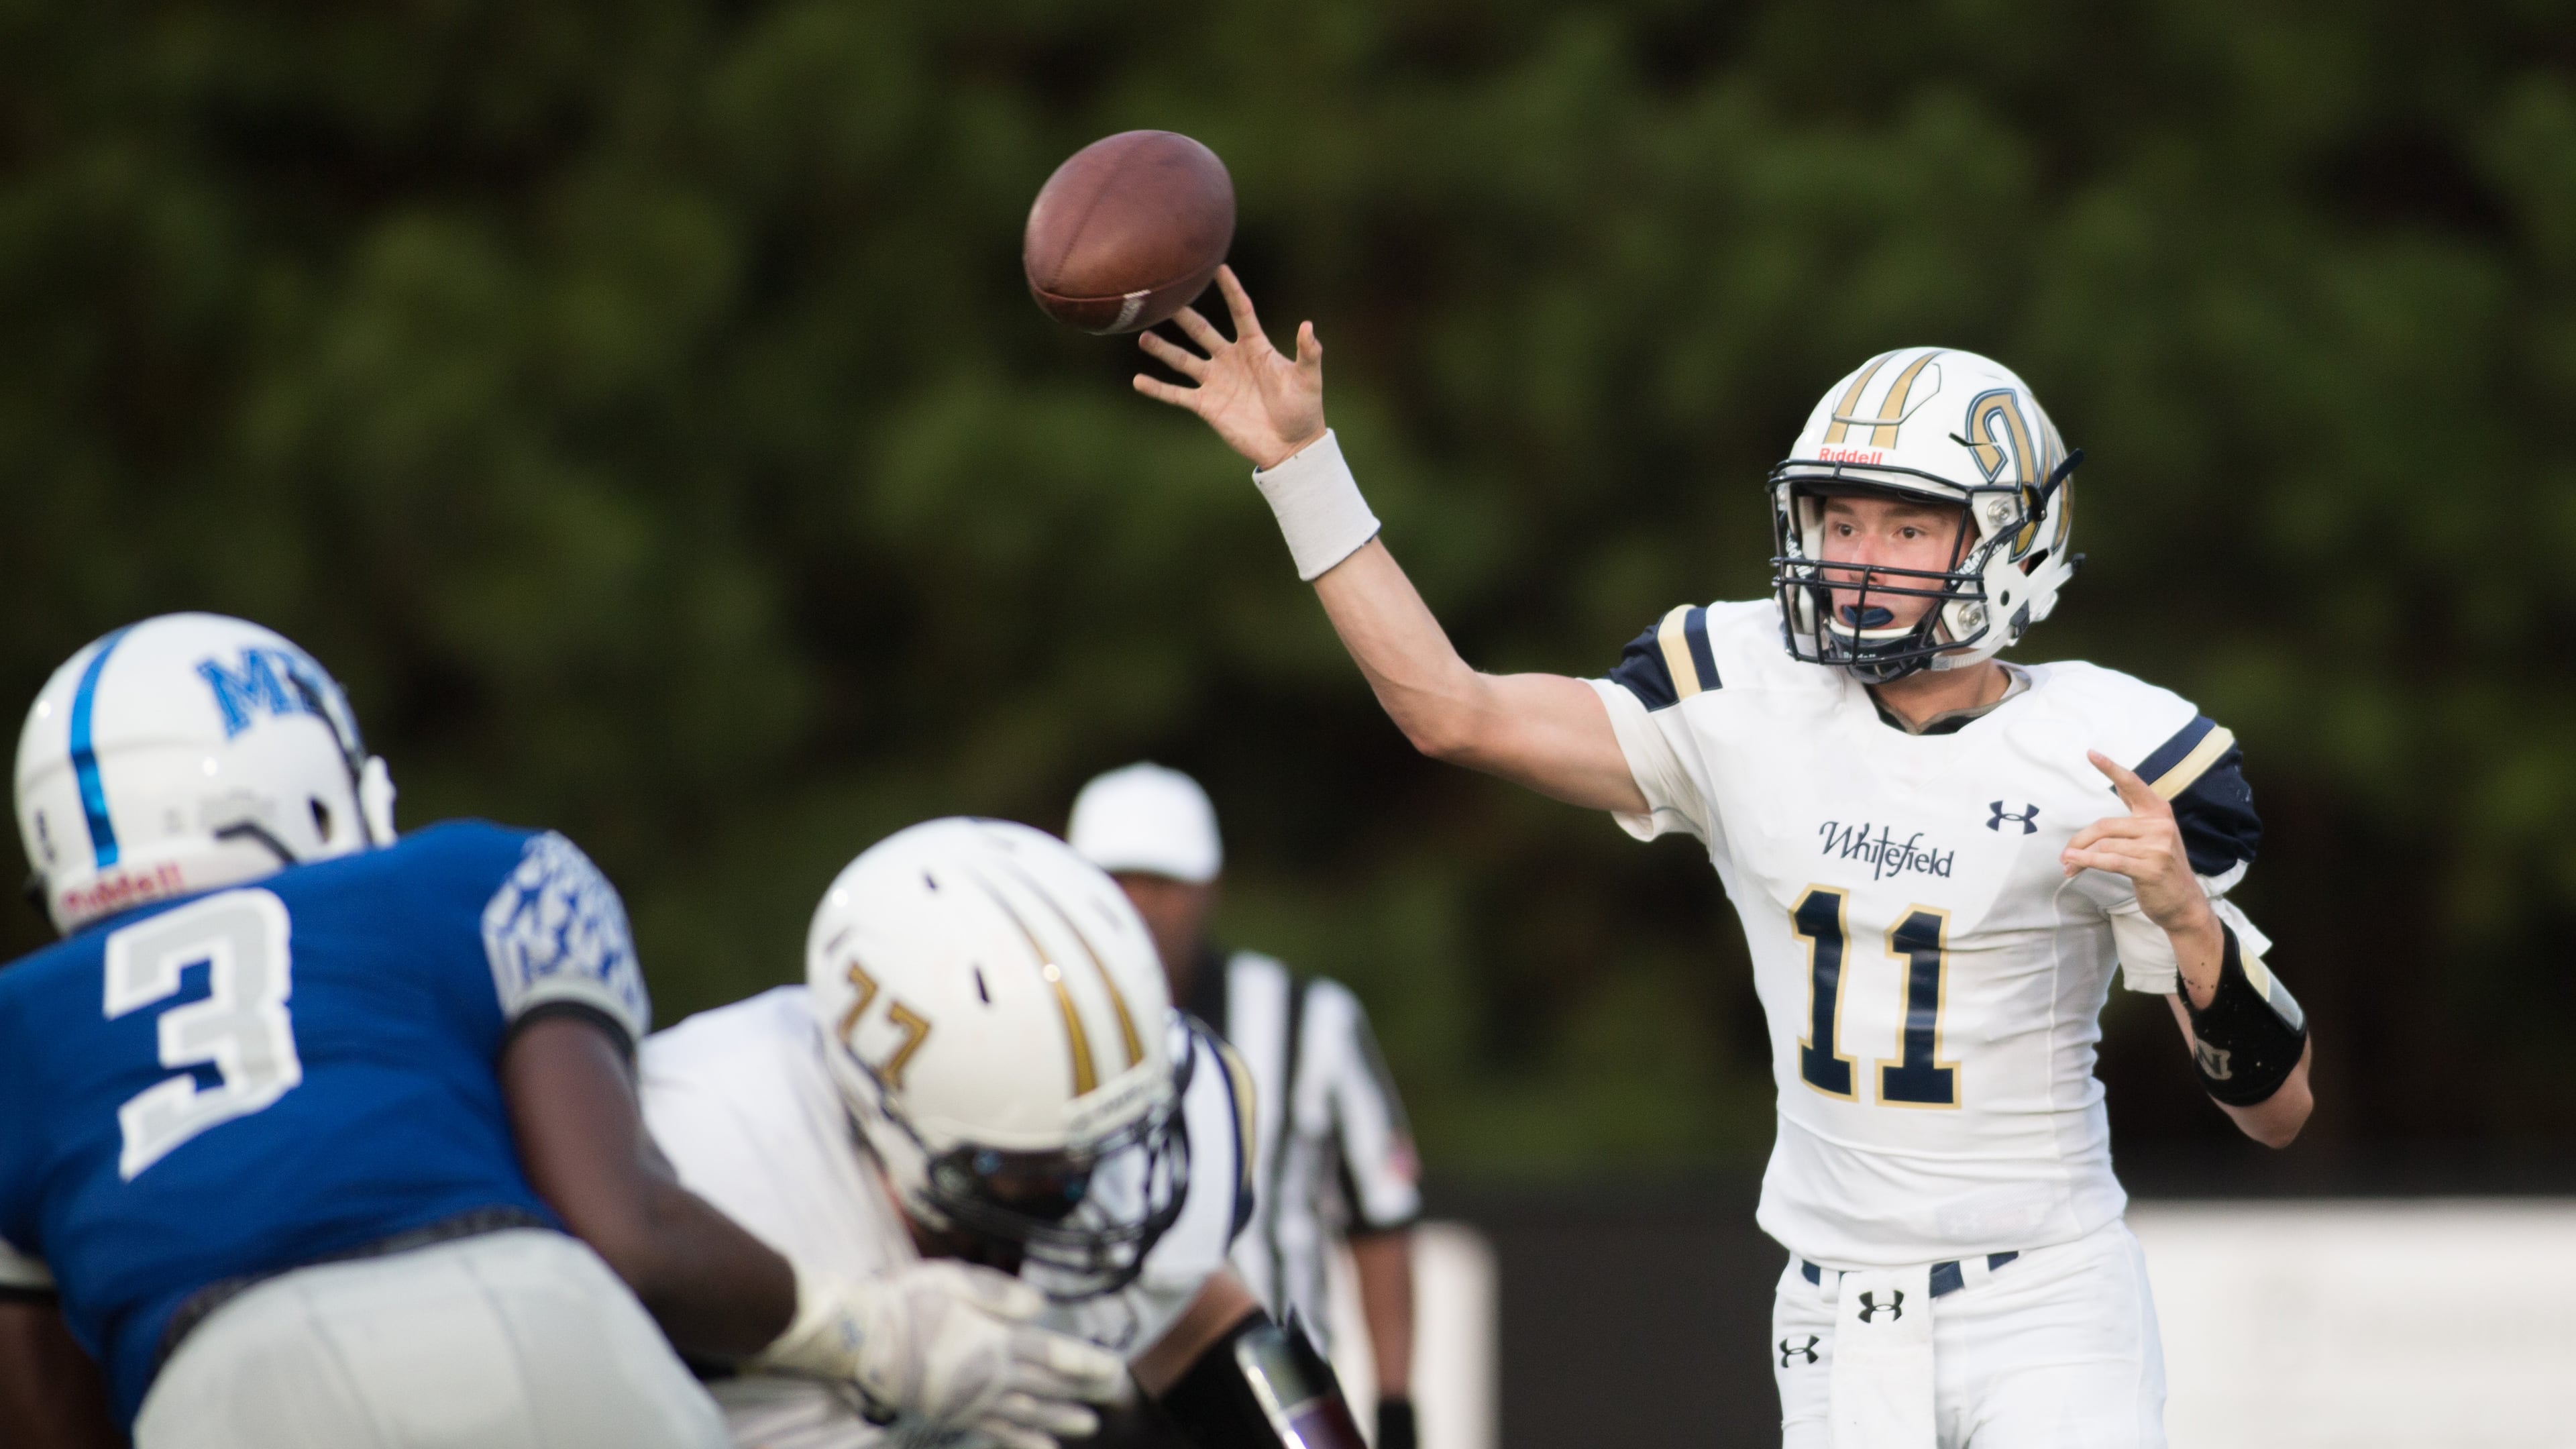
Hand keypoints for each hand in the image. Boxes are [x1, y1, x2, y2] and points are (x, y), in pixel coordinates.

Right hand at [760, 1261, 1125, 1448]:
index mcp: (995, 1341)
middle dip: (1084, 1391)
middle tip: (1117, 1396)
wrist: (857, 1340)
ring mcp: (972, 1401)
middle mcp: (990, 1378)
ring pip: (1027, 1414)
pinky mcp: (953, 1415)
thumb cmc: (904, 1303)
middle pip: (1048, 1387)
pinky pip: (996, 1432)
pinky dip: (1022, 1441)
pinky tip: (1041, 1448)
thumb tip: (1040, 1307)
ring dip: (1060, 1419)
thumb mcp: (954, 1280)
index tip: (1116, 1367)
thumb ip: (1000, 1294)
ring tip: (1089, 1425)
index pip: (1053, 1355)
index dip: (1087, 1363)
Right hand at [1132, 265, 1325, 469]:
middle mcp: (1231, 359)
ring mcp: (1216, 382)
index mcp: (1255, 347)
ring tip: (1142, 336)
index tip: (1218, 267)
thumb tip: (1308, 326)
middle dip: (1184, 316)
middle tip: (1164, 298)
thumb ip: (1308, 353)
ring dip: (1163, 349)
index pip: (1241, 311)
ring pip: (1183, 360)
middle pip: (1202, 331)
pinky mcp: (1207, 405)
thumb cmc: (1304, 409)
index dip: (1231, 290)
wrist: (1291, 446)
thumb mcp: (1308, 379)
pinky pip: (1177, 395)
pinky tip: (1139, 380)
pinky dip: (1157, 389)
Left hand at [2062, 751, 2216, 938]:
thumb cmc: (2159, 869)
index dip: (2111, 768)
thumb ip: (2130, 824)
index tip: (2091, 753)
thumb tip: (2096, 824)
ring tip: (2068, 866)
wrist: (2184, 904)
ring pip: (2104, 844)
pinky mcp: (2150, 867)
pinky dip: (2088, 862)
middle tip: (2064, 855)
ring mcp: (2157, 846)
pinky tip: (2075, 864)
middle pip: (2104, 825)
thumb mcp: (2152, 839)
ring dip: (2080, 857)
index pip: (2132, 785)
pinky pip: (2110, 860)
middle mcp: (2160, 825)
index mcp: (2158, 812)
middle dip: (2079, 840)